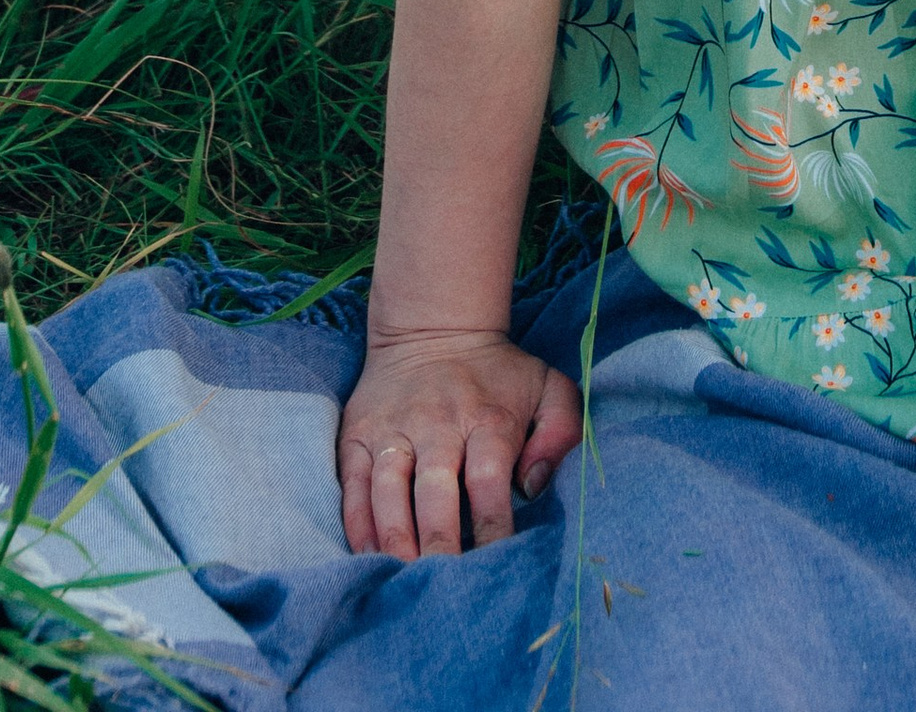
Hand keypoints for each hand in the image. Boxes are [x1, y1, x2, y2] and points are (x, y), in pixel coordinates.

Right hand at [338, 330, 580, 557]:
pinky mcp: (358, 435)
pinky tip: (368, 555)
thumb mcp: (547, 386)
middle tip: (443, 589)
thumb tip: (534, 486)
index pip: (488, 481)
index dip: (492, 528)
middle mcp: (437, 426)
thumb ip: (561, 431)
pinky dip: (357, 524)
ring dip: (395, 540)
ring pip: (388, 491)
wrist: (431, 326)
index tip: (496, 567)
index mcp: (487, 420)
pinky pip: (353, 486)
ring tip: (403, 580)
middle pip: (435, 493)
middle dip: (440, 545)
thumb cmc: (497, 374)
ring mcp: (393, 431)